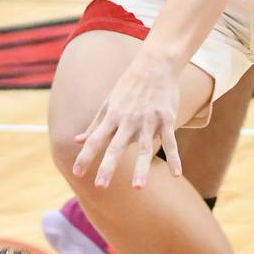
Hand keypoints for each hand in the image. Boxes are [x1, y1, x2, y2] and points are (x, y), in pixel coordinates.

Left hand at [72, 51, 184, 190]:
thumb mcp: (109, 102)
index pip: (95, 139)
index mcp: (113, 116)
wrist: (155, 65)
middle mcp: (129, 120)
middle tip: (100, 186)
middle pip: (116, 146)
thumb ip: (95, 124)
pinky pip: (170, 141)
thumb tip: (77, 140)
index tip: (76, 173)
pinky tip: (176, 175)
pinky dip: (174, 158)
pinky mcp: (166, 118)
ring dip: (141, 168)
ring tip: (138, 188)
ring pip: (145, 148)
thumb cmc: (129, 85)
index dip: (85, 156)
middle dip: (108, 166)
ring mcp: (149, 119)